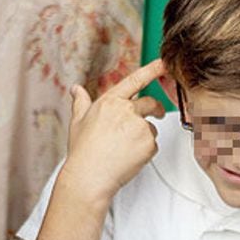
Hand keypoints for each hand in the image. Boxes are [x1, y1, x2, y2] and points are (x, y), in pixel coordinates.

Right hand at [57, 59, 168, 208]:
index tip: (164, 63)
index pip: (134, 80)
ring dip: (144, 136)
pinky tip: (130, 158)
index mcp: (109, 102)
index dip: (152, 70)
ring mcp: (139, 127)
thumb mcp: (78, 122)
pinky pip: (153, 145)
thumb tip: (76, 89)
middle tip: (156, 115)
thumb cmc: (82, 151)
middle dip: (156, 109)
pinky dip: (145, 151)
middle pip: (150, 103)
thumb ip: (81, 103)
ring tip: (125, 150)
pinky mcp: (149, 144)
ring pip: (151, 127)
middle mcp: (126, 110)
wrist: (89, 176)